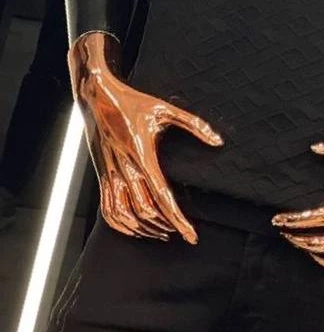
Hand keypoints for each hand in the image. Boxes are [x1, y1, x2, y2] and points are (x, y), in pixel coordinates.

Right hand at [69, 32, 222, 244]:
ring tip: (162, 232)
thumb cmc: (133, 102)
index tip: (191, 235)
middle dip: (165, 226)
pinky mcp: (102, 176)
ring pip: (125, 215)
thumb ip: (194, 124)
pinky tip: (135, 227)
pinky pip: (107, 209)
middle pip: (145, 211)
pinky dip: (121, 225)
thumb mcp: (166, 109)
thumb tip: (218, 141)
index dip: (178, 220)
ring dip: (144, 229)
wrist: (97, 97)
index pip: (163, 197)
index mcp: (143, 155)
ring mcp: (111, 174)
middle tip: (182, 231)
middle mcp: (125, 169)